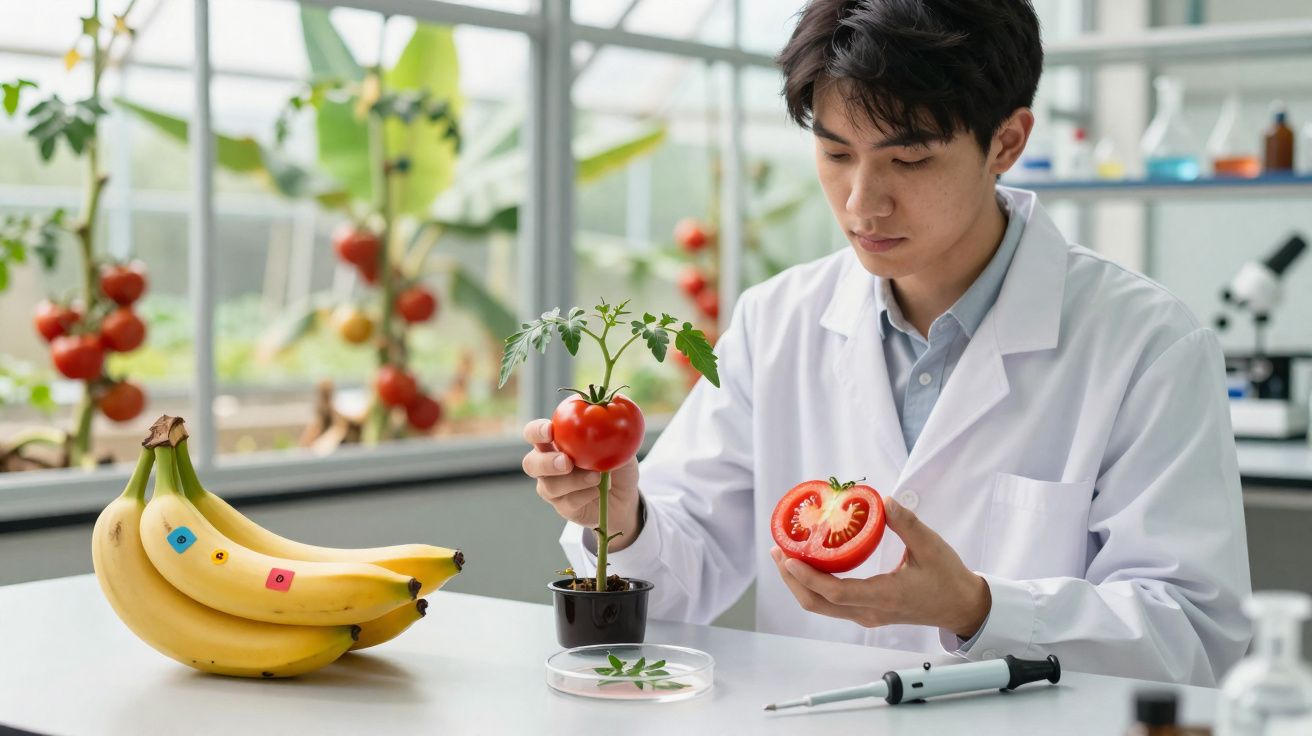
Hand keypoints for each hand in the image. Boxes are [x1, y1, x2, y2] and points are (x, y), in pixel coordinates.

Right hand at [520, 418, 642, 551]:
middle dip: (546, 462)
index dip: (537, 431)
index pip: (534, 433)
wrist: (625, 495)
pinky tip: (597, 491)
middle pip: (530, 463)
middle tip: (566, 462)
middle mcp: (547, 464)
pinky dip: (584, 495)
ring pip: (549, 486)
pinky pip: (567, 502)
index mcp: (554, 442)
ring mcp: (553, 487)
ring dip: (573, 481)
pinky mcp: (563, 507)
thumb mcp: (618, 444)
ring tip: (596, 477)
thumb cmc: (616, 462)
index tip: (550, 430)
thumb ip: (609, 433)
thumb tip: (609, 420)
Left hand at [770, 496, 991, 639]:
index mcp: (884, 597)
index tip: (789, 558)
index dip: (808, 577)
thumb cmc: (948, 578)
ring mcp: (867, 615)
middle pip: (818, 604)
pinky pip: (832, 604)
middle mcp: (870, 611)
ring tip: (786, 557)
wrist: (961, 606)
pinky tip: (810, 565)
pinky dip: (814, 587)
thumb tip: (884, 500)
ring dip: (800, 584)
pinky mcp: (868, 612)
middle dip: (792, 580)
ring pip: (822, 606)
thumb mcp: (931, 546)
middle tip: (778, 552)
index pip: (836, 593)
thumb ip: (907, 523)